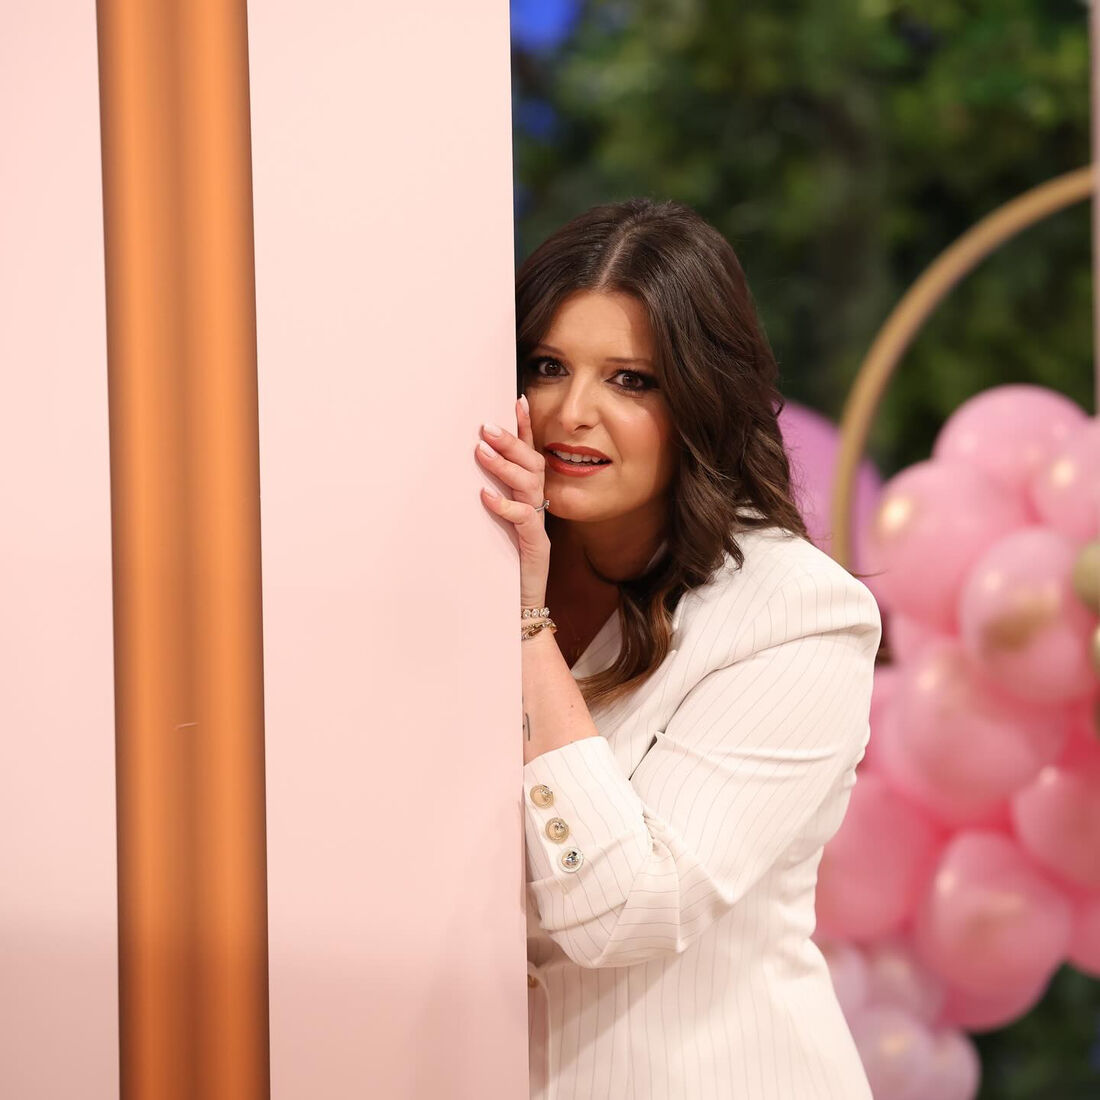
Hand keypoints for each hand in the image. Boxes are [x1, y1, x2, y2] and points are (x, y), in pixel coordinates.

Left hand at [476, 395, 549, 607]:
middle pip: (532, 464)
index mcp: (528, 498)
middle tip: (485, 427)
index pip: (531, 455)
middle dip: (510, 442)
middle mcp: (536, 507)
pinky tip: (486, 496)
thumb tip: (462, 473)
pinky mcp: (535, 545)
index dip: (525, 428)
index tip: (516, 401)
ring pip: (530, 485)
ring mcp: (538, 525)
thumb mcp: (493, 525)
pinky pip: (524, 519)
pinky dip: (504, 505)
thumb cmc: (503, 564)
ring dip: (505, 466)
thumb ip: (487, 499)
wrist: (520, 605)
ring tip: (481, 451)